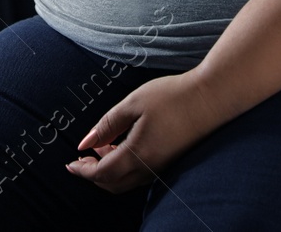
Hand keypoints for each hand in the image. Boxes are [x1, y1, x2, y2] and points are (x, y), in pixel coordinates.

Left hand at [64, 70, 227, 193]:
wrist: (211, 98)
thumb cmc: (172, 96)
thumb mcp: (133, 103)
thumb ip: (107, 124)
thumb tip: (85, 143)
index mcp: (138, 154)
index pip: (102, 173)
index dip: (83, 171)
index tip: (69, 165)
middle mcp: (149, 167)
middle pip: (113, 184)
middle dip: (93, 174)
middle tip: (82, 158)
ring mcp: (161, 167)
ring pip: (126, 181)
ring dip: (109, 170)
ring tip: (102, 146)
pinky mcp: (169, 161)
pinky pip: (139, 175)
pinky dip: (124, 167)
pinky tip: (122, 146)